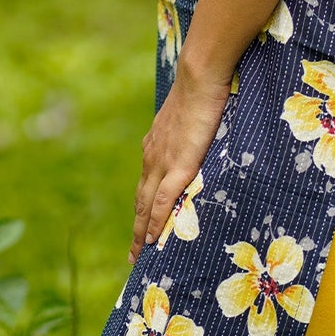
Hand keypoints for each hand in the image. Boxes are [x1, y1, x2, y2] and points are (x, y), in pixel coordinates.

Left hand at [129, 60, 232, 265]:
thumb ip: (187, 134)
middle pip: (140, 201)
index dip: (142, 208)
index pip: (146, 185)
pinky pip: (163, 202)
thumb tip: (198, 138)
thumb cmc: (201, 92)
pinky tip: (153, 240)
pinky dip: (156, 223)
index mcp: (154, 146)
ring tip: (139, 256)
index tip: (140, 228)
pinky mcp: (176, 167)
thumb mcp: (189, 118)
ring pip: (146, 207)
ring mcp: (161, 163)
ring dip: (141, 233)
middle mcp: (151, 157)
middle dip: (136, 229)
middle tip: (133, 256)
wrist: (198, 79)